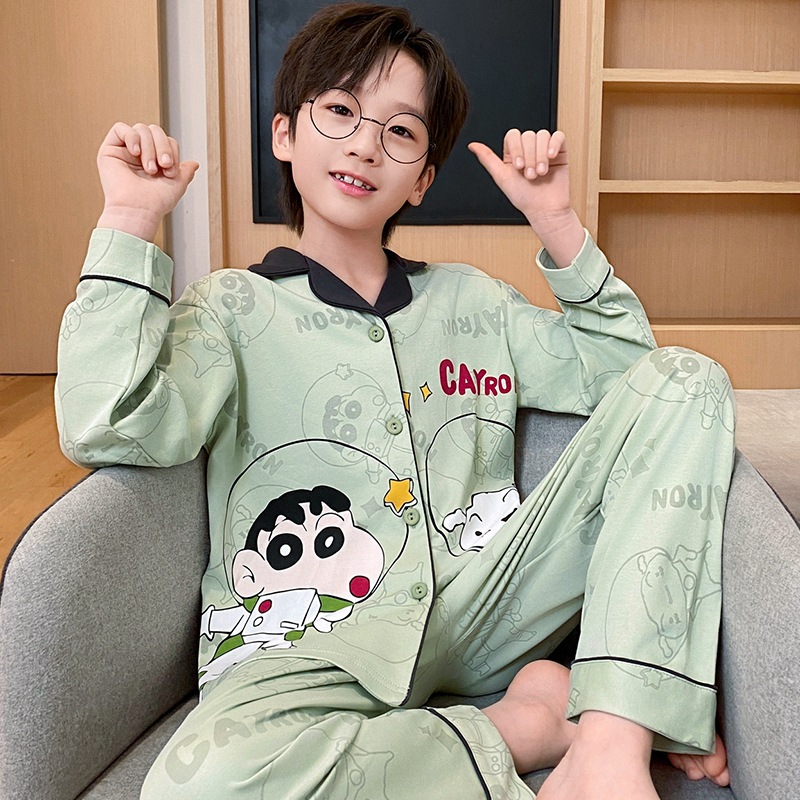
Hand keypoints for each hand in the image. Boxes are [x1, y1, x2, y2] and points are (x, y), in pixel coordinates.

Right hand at [96, 122, 199, 240]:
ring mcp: (124, 152)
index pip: (166, 140)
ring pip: (141, 129)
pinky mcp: (110, 151)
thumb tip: (195, 163)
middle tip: (163, 166)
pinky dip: (131, 137)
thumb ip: (185, 172)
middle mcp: (139, 155)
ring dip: (149, 148)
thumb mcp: (177, 185)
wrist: (138, 211)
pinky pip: (120, 128)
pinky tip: (135, 152)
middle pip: (155, 131)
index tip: (171, 171)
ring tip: (149, 168)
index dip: (171, 150)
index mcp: (155, 161)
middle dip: (162, 146)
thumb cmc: (155, 203)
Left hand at [469, 130, 582, 267]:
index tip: (518, 167)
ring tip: (540, 173)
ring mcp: (544, 149)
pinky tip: (551, 158)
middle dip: (529, 157)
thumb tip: (472, 145)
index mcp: (513, 153)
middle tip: (530, 176)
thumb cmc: (524, 198)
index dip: (516, 149)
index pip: (513, 135)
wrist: (544, 210)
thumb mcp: (501, 178)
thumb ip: (487, 159)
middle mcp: (529, 149)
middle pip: (528, 136)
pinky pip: (558, 137)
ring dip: (540, 156)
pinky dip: (554, 145)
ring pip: (542, 136)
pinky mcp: (559, 152)